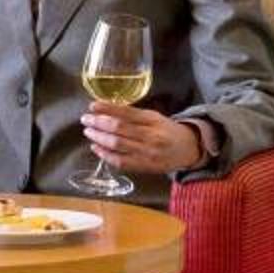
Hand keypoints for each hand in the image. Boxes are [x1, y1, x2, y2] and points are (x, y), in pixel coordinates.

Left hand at [83, 103, 206, 176]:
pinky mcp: (144, 166)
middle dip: (98, 123)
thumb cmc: (167, 130)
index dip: (107, 109)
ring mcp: (147, 153)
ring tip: (88, 131)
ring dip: (99, 138)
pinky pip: (120, 161)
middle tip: (85, 119)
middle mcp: (150, 136)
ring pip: (117, 145)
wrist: (188, 150)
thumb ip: (134, 115)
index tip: (92, 105)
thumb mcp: (155, 117)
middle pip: (119, 128)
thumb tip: (106, 111)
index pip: (126, 112)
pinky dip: (105, 154)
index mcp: (153, 120)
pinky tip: (96, 148)